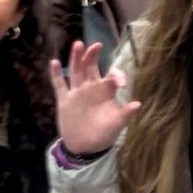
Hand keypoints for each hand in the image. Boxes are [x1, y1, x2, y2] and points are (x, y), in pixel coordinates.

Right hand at [50, 41, 139, 156]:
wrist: (86, 147)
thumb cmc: (104, 134)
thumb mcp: (117, 124)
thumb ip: (125, 113)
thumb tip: (138, 104)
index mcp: (106, 92)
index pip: (112, 76)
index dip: (116, 75)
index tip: (120, 83)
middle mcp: (91, 88)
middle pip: (91, 67)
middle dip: (93, 56)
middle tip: (96, 45)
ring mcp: (77, 93)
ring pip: (76, 71)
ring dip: (76, 58)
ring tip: (78, 45)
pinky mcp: (65, 100)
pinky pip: (59, 85)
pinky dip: (56, 74)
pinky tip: (54, 62)